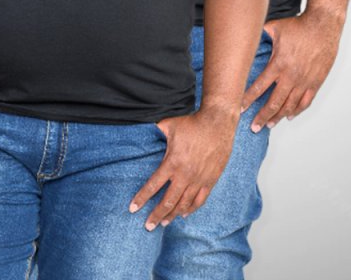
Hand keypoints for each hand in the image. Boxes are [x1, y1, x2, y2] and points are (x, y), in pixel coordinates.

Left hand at [129, 107, 236, 229]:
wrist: (217, 123)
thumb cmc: (192, 123)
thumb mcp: (169, 125)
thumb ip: (155, 132)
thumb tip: (141, 131)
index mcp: (172, 162)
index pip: (153, 185)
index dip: (142, 198)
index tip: (133, 209)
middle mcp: (185, 175)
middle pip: (168, 201)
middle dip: (156, 215)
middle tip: (148, 226)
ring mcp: (199, 179)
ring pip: (184, 204)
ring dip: (172, 215)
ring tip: (164, 223)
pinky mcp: (211, 180)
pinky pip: (200, 200)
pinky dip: (191, 209)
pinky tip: (184, 214)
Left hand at [241, 7, 345, 130]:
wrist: (323, 26)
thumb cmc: (299, 26)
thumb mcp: (274, 28)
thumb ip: (259, 35)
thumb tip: (246, 36)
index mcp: (279, 64)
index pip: (259, 87)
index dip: (248, 99)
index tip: (240, 109)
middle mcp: (291, 76)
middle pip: (274, 102)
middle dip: (262, 116)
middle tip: (254, 127)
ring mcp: (305, 81)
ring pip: (290, 105)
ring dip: (278, 116)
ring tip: (269, 125)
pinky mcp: (316, 82)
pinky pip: (305, 101)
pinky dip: (297, 111)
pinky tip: (290, 116)